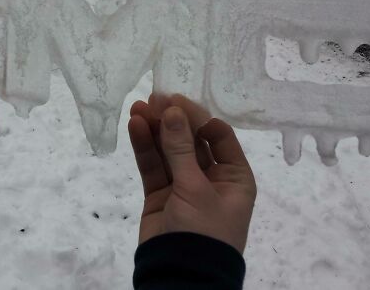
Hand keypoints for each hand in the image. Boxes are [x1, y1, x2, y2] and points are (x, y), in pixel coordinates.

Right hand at [128, 94, 255, 253]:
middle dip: (173, 120)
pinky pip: (153, 166)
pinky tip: (135, 126)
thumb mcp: (195, 187)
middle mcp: (211, 178)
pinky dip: (144, 147)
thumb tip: (172, 110)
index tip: (176, 101)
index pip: (218, 136)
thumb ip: (180, 148)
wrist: (180, 277)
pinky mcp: (160, 196)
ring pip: (169, 151)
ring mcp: (184, 186)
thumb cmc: (203, 230)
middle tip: (153, 97)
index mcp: (234, 177)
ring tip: (138, 107)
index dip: (198, 116)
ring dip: (155, 129)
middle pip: (191, 141)